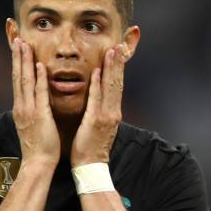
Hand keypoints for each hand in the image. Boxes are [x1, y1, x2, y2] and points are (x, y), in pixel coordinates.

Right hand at [12, 38, 60, 167]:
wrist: (38, 163)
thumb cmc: (38, 147)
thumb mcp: (31, 125)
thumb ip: (31, 111)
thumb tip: (32, 101)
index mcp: (20, 108)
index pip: (17, 81)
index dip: (16, 63)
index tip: (17, 47)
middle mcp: (21, 107)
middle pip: (17, 76)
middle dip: (17, 56)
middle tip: (17, 38)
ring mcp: (29, 110)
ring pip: (25, 81)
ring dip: (25, 61)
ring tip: (24, 44)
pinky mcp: (40, 115)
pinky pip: (39, 93)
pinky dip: (39, 79)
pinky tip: (39, 66)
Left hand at [71, 44, 127, 166]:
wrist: (91, 166)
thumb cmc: (91, 146)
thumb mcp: (98, 125)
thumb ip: (100, 109)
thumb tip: (99, 96)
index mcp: (112, 112)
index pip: (116, 85)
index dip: (118, 68)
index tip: (118, 51)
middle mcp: (112, 111)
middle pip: (117, 82)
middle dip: (118, 63)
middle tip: (120, 44)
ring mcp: (106, 116)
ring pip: (110, 87)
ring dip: (112, 68)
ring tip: (113, 51)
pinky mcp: (96, 121)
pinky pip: (97, 99)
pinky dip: (98, 85)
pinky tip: (98, 72)